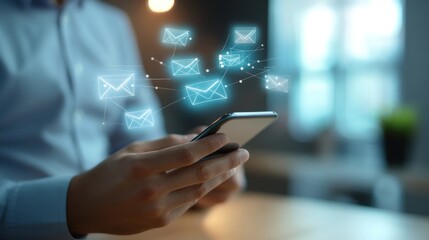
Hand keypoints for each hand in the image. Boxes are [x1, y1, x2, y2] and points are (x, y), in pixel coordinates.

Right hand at [66, 134, 248, 235]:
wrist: (87, 207)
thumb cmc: (110, 172)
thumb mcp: (132, 150)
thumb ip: (165, 144)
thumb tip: (196, 139)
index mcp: (142, 166)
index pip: (187, 153)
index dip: (210, 144)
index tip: (227, 136)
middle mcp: (152, 189)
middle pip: (200, 173)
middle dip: (227, 162)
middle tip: (244, 153)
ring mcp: (158, 209)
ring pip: (200, 190)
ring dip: (220, 176)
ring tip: (233, 165)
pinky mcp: (161, 221)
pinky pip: (189, 202)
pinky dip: (203, 189)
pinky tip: (212, 178)